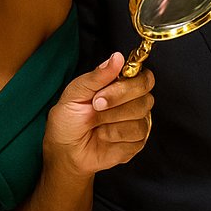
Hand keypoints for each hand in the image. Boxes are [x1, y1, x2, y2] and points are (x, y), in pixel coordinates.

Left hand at [44, 52, 153, 177]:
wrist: (64, 153)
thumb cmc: (68, 122)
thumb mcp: (74, 94)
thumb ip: (97, 76)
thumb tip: (117, 57)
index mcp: (121, 86)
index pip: (144, 78)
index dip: (128, 84)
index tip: (102, 91)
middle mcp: (133, 102)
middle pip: (145, 97)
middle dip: (116, 102)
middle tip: (95, 106)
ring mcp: (137, 122)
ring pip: (139, 117)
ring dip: (111, 121)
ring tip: (96, 125)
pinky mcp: (137, 142)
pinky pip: (136, 135)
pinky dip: (114, 136)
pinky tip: (103, 137)